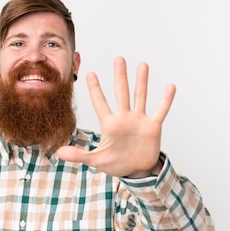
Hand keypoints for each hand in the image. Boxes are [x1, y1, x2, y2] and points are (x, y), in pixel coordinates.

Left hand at [56, 56, 175, 177]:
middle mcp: (124, 118)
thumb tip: (59, 152)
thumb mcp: (96, 160)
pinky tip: (170, 87)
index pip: (100, 103)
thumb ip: (79, 155)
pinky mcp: (152, 127)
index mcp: (109, 124)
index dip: (95, 90)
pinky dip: (165, 100)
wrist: (136, 171)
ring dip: (141, 82)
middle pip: (121, 93)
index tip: (90, 73)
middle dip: (120, 76)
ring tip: (142, 65)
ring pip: (140, 97)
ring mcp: (139, 120)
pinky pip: (160, 111)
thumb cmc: (116, 163)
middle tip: (118, 59)